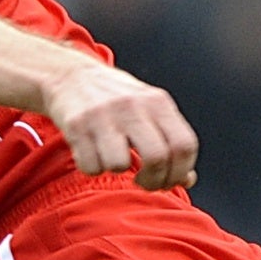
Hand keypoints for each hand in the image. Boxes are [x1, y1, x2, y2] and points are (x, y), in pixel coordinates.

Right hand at [45, 61, 198, 188]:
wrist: (72, 77)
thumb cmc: (118, 102)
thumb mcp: (151, 112)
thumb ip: (172, 142)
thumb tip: (187, 180)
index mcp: (158, 102)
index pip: (184, 145)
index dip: (181, 172)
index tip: (169, 180)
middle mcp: (132, 106)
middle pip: (157, 158)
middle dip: (153, 181)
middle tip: (144, 182)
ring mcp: (103, 115)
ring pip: (120, 165)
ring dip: (118, 171)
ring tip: (114, 159)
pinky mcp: (76, 125)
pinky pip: (90, 166)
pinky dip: (93, 168)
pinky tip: (94, 154)